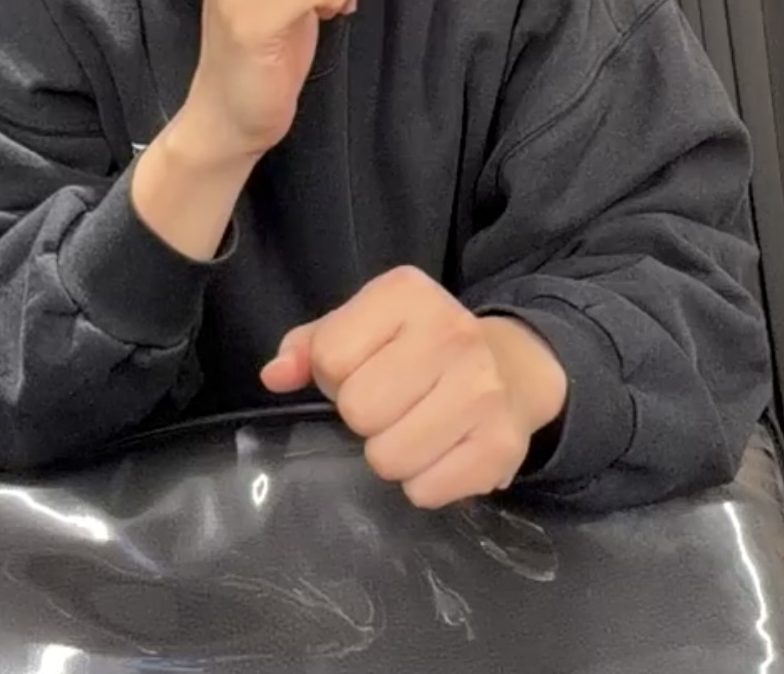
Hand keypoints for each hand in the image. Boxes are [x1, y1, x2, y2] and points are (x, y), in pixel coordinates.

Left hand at [260, 267, 568, 507]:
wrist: (510, 366)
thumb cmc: (417, 345)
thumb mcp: (362, 326)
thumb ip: (310, 345)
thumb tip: (274, 375)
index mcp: (407, 293)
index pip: (330, 357)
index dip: (334, 375)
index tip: (363, 369)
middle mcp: (451, 332)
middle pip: (359, 409)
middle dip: (363, 416)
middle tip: (390, 403)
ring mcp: (482, 389)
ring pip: (388, 457)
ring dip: (390, 453)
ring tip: (412, 427)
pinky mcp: (501, 445)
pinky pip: (425, 491)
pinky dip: (424, 482)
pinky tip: (441, 450)